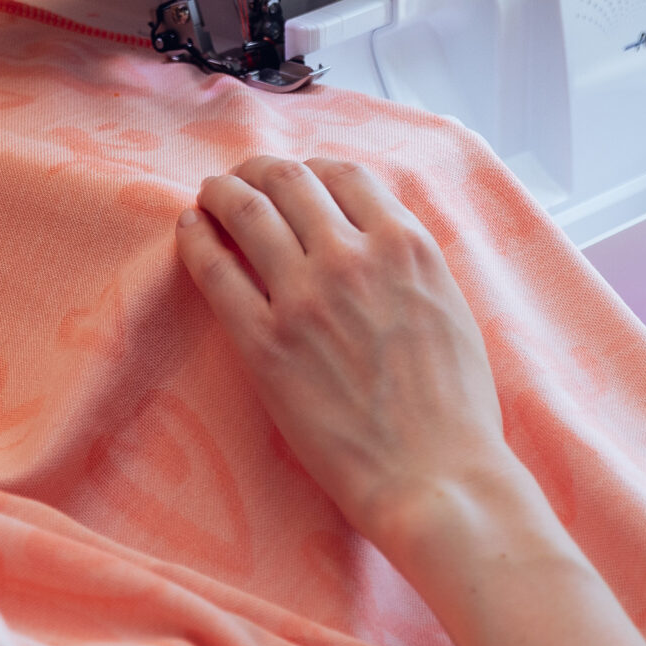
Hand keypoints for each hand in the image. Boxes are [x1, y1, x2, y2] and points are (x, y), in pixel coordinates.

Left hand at [177, 156, 528, 556]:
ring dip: (223, 192)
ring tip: (211, 192)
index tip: (297, 177)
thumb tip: (376, 236)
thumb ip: (410, 262)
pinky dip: (197, 241)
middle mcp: (352, 257)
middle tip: (243, 177)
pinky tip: (190, 230)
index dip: (313, 168)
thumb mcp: (451, 307)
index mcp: (405, 245)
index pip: (345, 174)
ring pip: (248, 213)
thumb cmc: (455, 407)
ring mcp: (305, 298)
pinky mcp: (265, 344)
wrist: (435, 476)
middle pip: (290, 182)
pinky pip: (216, 273)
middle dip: (260, 170)